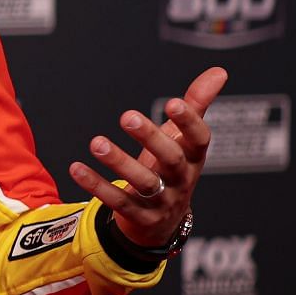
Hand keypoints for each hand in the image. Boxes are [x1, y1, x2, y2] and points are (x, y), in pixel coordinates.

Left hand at [68, 66, 226, 247]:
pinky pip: (118, 202)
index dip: (190, 123)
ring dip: (119, 162)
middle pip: (171, 160)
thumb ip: (197, 105)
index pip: (200, 140)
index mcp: (193, 158)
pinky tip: (76, 167)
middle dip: (151, 138)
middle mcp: (180, 180)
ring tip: (96, 142)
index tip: (174, 102)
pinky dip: (97, 185)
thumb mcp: (184, 139)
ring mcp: (162, 201)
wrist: (164, 222)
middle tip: (127, 116)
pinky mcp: (140, 217)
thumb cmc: (172, 169)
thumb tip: (219, 71)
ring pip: (143, 183)